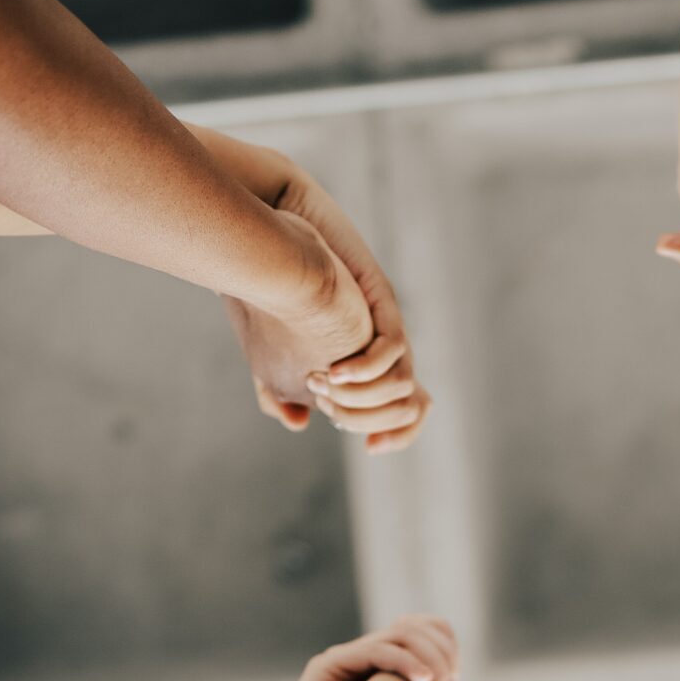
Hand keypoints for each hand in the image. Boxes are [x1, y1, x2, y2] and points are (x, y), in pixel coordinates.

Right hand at [219, 147, 429, 447]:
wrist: (273, 229)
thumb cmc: (265, 288)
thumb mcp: (270, 351)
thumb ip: (283, 388)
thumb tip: (300, 422)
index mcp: (360, 360)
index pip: (397, 410)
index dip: (392, 434)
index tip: (370, 450)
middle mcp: (381, 344)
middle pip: (414, 402)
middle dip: (393, 426)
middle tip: (356, 435)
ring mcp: (384, 322)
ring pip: (407, 380)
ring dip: (370, 400)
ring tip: (328, 393)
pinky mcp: (383, 300)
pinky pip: (395, 348)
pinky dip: (369, 370)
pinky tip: (333, 374)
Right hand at [280, 615, 458, 680]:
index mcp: (379, 678)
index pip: (424, 632)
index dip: (447, 649)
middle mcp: (363, 664)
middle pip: (418, 628)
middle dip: (443, 656)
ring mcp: (346, 663)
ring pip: (402, 635)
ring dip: (430, 659)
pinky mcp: (327, 666)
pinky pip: (377, 651)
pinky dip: (406, 662)